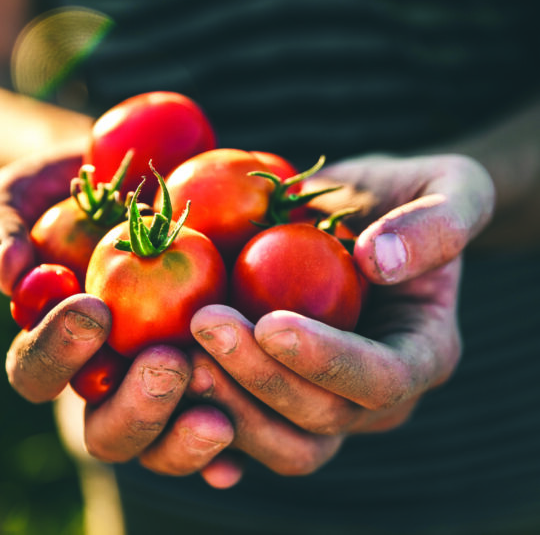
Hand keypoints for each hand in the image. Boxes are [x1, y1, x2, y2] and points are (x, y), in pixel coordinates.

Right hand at [0, 152, 241, 488]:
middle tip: (167, 365)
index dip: (58, 352)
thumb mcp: (37, 190)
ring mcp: (166, 383)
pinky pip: (223, 426)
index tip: (95, 309)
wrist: (162, 175)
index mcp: (62, 343)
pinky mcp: (218, 379)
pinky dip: (227, 446)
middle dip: (134, 407)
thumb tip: (10, 274)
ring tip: (217, 416)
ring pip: (162, 441)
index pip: (40, 370)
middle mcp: (113, 375)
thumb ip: (10, 223)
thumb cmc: (90, 189)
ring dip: (182, 436)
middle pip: (106, 428)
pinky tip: (240, 452)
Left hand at [188, 154, 494, 474]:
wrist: (360, 216)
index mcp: (423, 353)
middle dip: (261, 380)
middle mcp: (377, 395)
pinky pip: (248, 433)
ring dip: (227, 405)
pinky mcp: (286, 398)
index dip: (328, 362)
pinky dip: (208, 423)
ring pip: (282, 441)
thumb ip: (439, 220)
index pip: (382, 380)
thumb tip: (381, 261)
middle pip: (323, 419)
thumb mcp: (450, 185)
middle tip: (203, 325)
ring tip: (179, 351)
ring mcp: (329, 403)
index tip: (271, 322)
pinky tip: (173, 396)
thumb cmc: (404, 198)